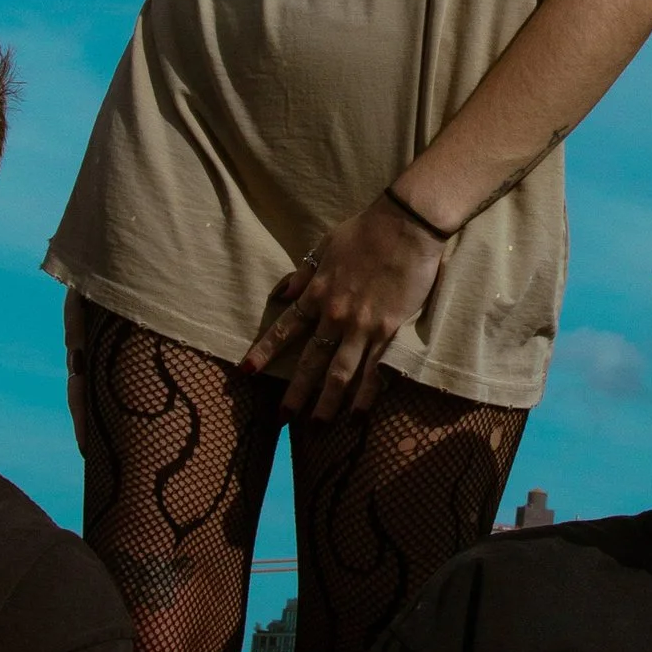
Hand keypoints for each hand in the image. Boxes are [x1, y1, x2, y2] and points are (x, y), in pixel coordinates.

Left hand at [241, 198, 444, 419]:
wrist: (405, 225)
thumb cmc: (365, 230)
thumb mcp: (325, 246)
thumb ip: (303, 275)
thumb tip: (280, 295)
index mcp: (316, 293)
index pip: (284, 329)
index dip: (264, 352)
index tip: (246, 372)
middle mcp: (335, 315)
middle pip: (310, 362)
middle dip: (294, 393)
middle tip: (282, 419)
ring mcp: (362, 326)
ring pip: (340, 374)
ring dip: (326, 404)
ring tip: (316, 427)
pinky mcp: (389, 330)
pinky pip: (374, 370)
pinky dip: (364, 396)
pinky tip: (356, 416)